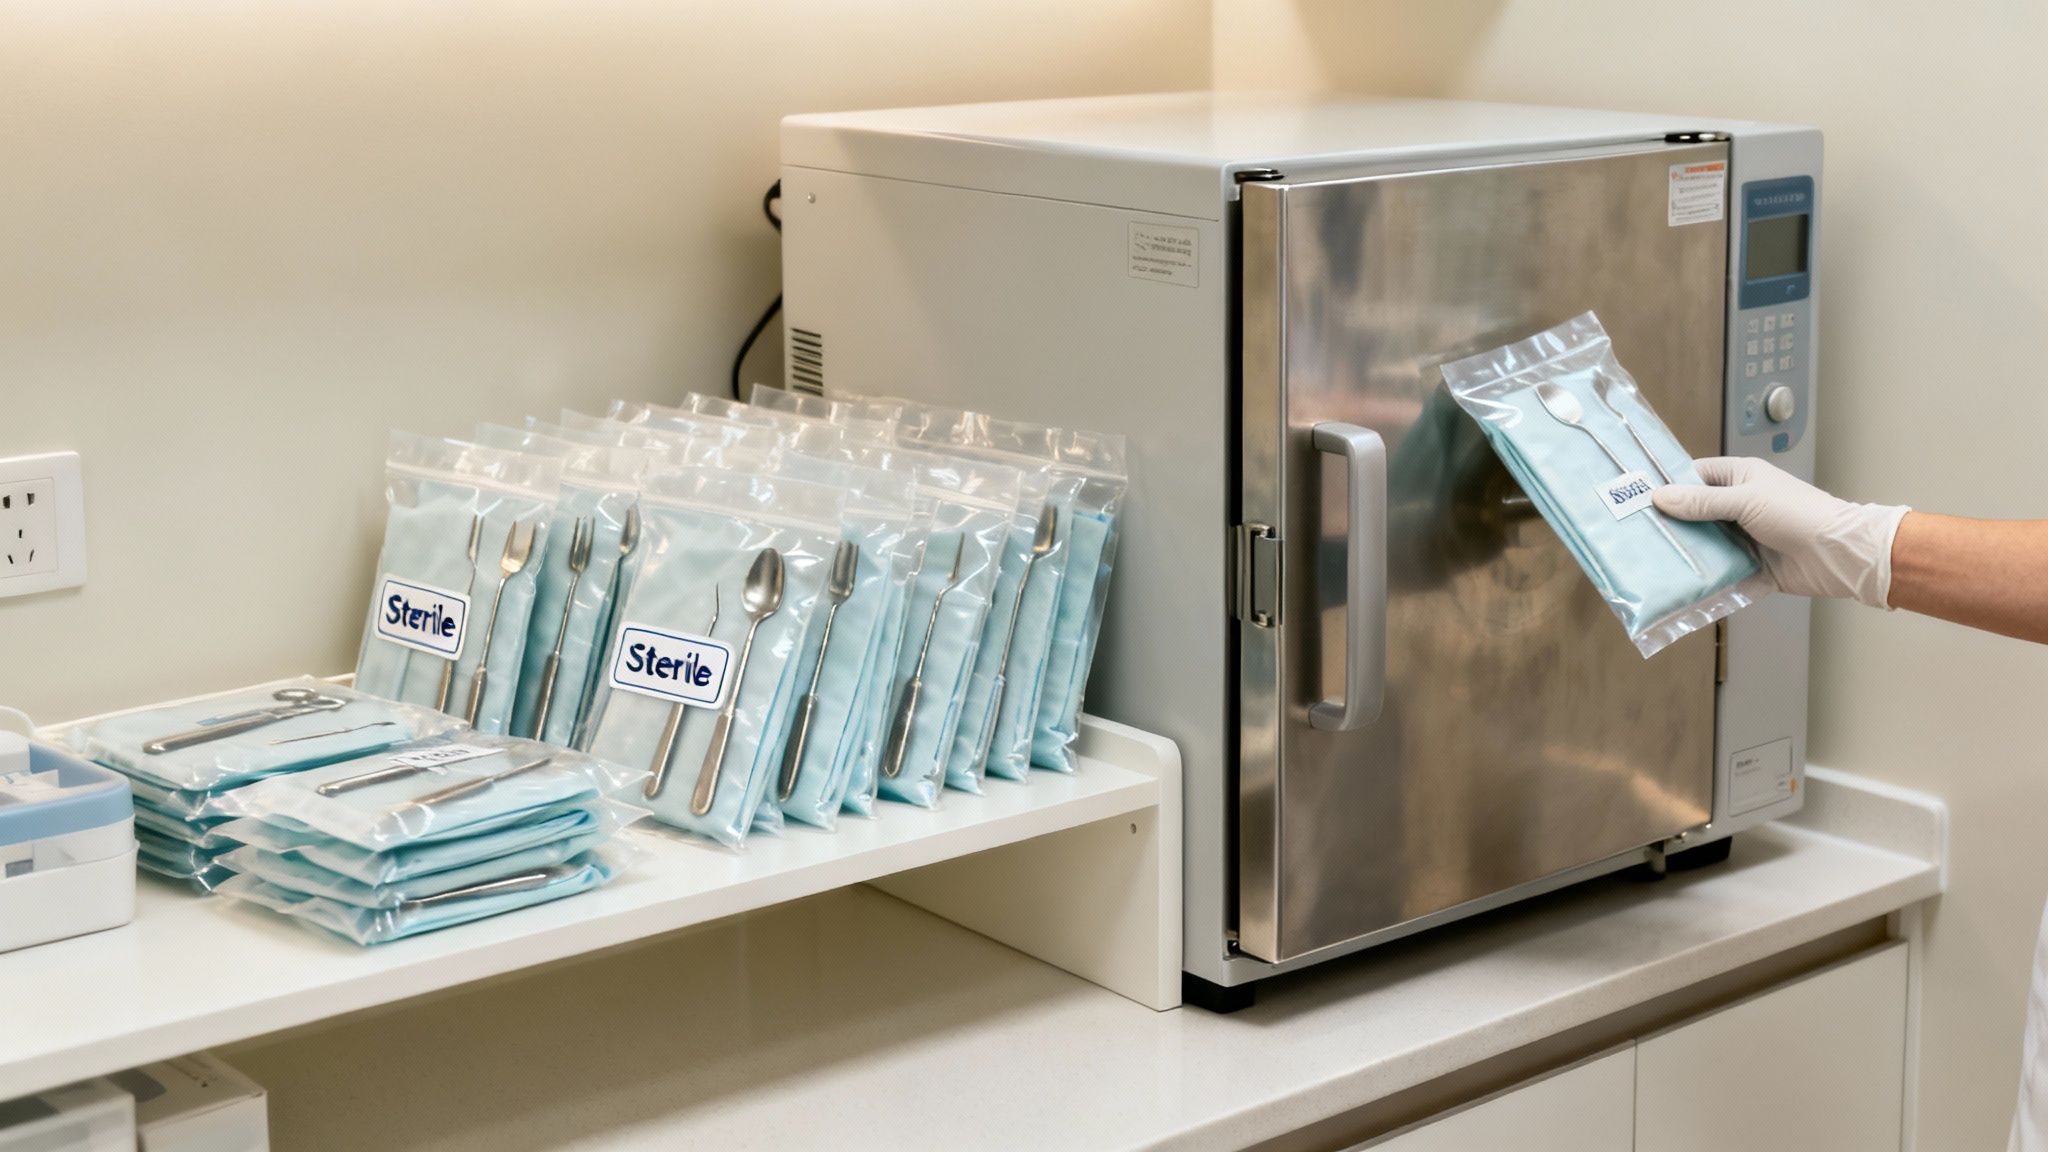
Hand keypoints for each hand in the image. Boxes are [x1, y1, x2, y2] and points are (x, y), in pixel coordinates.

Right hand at [1651, 456, 1909, 608]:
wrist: (1838, 555)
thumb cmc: (1797, 515)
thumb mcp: (1745, 501)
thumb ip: (1701, 502)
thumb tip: (1659, 497)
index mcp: (1739, 479)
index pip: (1693, 477)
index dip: (1668, 487)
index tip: (1637, 500)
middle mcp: (1738, 506)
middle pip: (1694, 514)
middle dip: (1670, 525)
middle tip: (1635, 536)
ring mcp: (1743, 538)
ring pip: (1704, 544)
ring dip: (1685, 554)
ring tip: (1649, 563)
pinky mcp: (1749, 567)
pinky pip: (1720, 572)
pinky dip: (1704, 579)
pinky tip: (1678, 585)